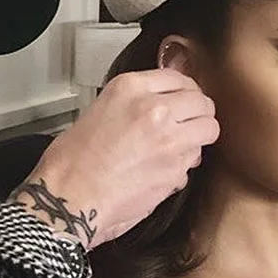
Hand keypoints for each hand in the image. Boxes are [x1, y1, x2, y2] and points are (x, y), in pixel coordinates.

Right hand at [17, 70, 218, 248]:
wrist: (69, 199)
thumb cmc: (70, 163)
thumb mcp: (96, 111)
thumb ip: (131, 103)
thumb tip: (155, 104)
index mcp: (130, 89)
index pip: (178, 78)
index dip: (183, 91)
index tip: (183, 98)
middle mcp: (155, 110)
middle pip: (201, 102)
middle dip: (197, 113)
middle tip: (188, 122)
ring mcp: (169, 140)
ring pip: (208, 129)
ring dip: (197, 137)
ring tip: (180, 145)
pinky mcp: (176, 171)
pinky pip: (194, 161)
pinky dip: (184, 164)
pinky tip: (165, 168)